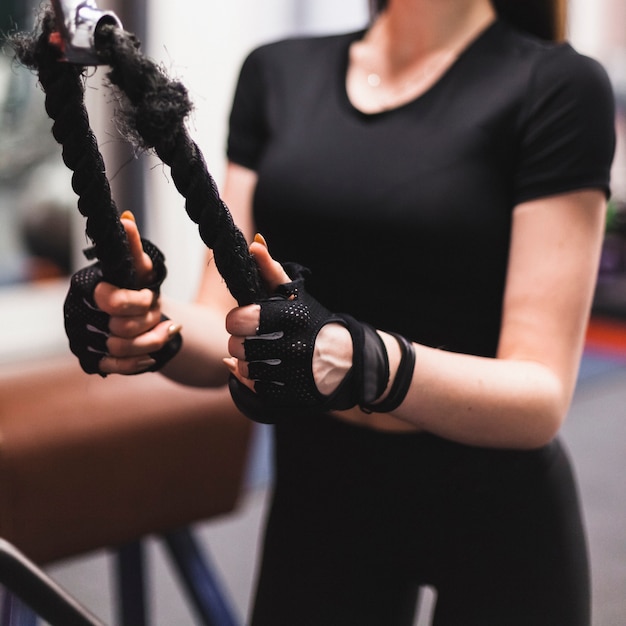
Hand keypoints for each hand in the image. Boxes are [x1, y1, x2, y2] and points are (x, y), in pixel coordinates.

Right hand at [63, 212, 181, 374]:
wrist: (140, 315)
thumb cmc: (138, 285)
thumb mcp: (141, 266)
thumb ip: (133, 247)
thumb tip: (126, 220)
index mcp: (87, 289)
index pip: (113, 302)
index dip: (139, 302)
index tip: (151, 295)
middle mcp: (80, 316)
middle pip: (122, 329)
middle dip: (149, 319)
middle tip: (158, 311)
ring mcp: (86, 341)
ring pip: (124, 349)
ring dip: (153, 340)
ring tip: (166, 329)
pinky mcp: (96, 361)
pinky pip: (119, 367)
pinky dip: (141, 361)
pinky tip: (154, 355)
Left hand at [224, 236, 387, 422]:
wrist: (349, 360)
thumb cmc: (314, 322)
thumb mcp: (296, 294)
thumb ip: (272, 270)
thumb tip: (254, 245)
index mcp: (293, 317)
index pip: (243, 319)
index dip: (237, 320)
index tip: (244, 319)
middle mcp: (295, 346)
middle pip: (239, 346)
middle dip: (239, 341)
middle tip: (249, 338)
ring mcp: (295, 374)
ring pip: (245, 369)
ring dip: (245, 362)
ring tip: (257, 355)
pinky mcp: (294, 396)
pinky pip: (257, 390)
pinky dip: (255, 381)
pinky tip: (265, 371)